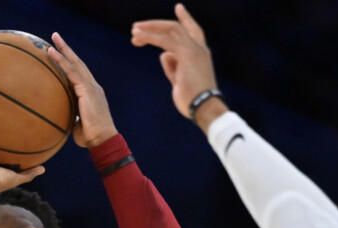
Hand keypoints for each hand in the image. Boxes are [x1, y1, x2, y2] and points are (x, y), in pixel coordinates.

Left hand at [48, 33, 117, 148]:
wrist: (102, 140)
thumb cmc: (90, 137)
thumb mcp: (77, 124)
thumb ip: (70, 117)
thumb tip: (58, 117)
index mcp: (91, 94)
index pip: (79, 74)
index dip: (70, 63)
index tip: (60, 53)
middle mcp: (93, 87)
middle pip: (78, 64)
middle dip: (67, 50)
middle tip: (56, 37)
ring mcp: (91, 87)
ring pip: (76, 64)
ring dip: (64, 49)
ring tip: (54, 37)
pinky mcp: (88, 90)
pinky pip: (71, 72)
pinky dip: (61, 61)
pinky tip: (51, 52)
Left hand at [131, 4, 225, 127]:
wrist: (204, 107)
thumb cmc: (193, 100)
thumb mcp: (180, 81)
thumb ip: (173, 66)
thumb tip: (164, 55)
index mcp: (200, 55)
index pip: (194, 31)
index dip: (186, 19)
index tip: (179, 7)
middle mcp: (199, 49)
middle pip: (177, 27)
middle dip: (156, 25)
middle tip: (138, 27)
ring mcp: (194, 49)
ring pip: (169, 30)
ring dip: (150, 29)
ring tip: (133, 32)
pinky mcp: (187, 53)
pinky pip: (164, 40)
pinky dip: (150, 37)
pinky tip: (138, 38)